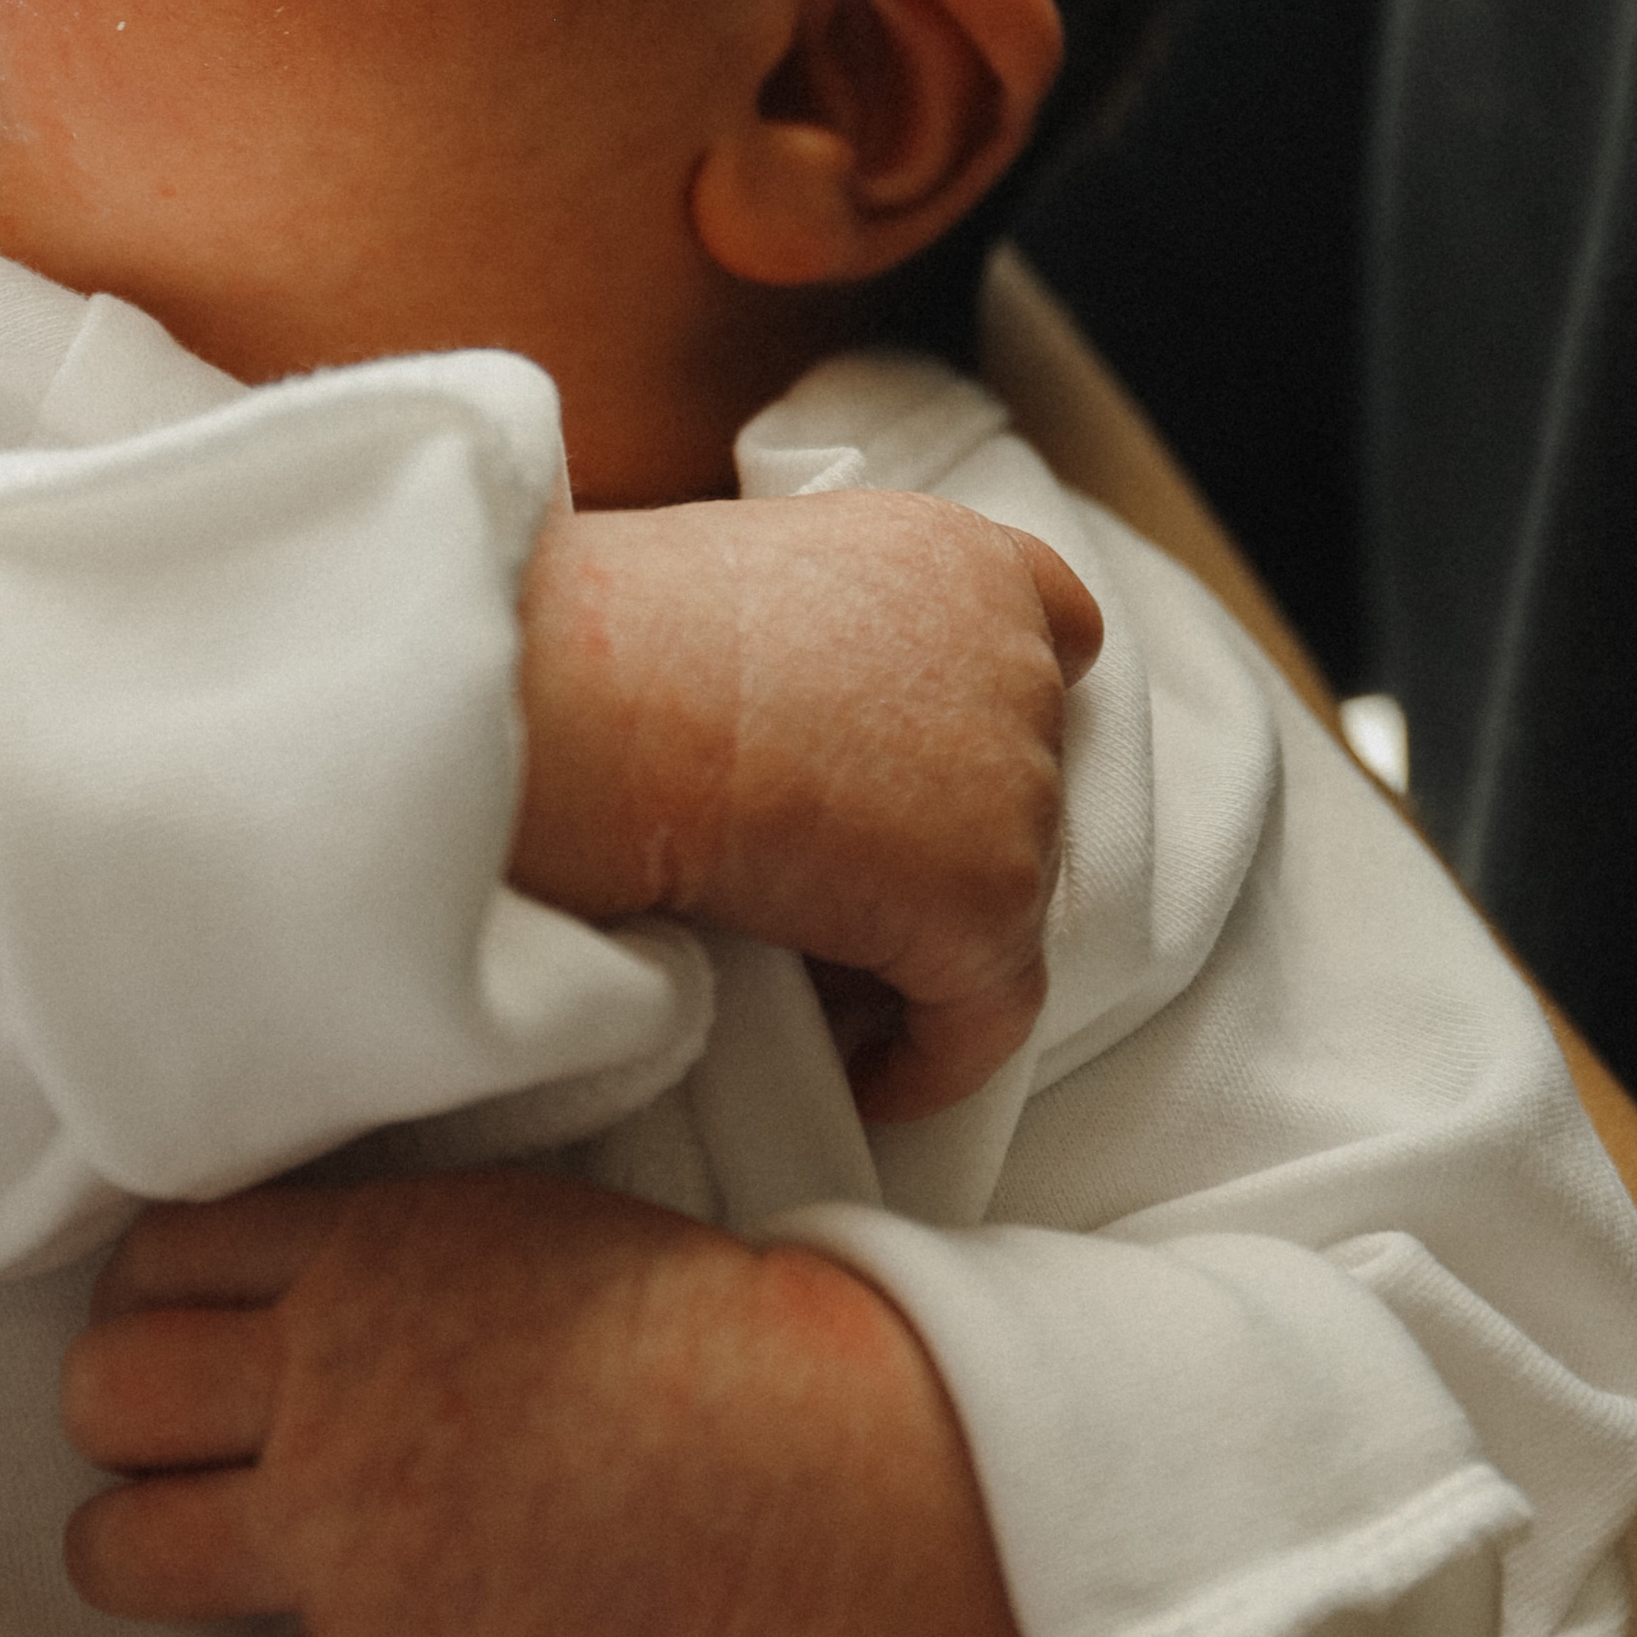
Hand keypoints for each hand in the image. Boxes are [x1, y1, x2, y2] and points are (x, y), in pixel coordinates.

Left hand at [61, 1170, 1042, 1636]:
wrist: (796, 1469)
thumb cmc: (675, 1318)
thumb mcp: (503, 1214)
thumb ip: (371, 1237)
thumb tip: (274, 1262)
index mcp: (354, 1263)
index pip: (157, 1259)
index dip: (141, 1296)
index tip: (160, 1325)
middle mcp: (322, 1392)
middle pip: (107, 1398)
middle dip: (114, 1421)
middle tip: (162, 1441)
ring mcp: (348, 1539)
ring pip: (125, 1552)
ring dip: (124, 1558)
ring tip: (164, 1563)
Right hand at [512, 493, 1102, 1118]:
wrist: (584, 697)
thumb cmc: (605, 638)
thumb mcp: (754, 573)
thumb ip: (837, 633)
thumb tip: (816, 736)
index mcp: (957, 558)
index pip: (1052, 626)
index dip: (998, 704)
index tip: (941, 761)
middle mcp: (1016, 658)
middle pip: (1020, 778)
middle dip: (941, 836)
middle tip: (834, 889)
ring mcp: (1016, 782)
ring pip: (996, 901)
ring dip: (916, 941)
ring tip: (812, 973)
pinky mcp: (985, 900)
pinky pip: (982, 1018)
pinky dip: (926, 1058)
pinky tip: (858, 1078)